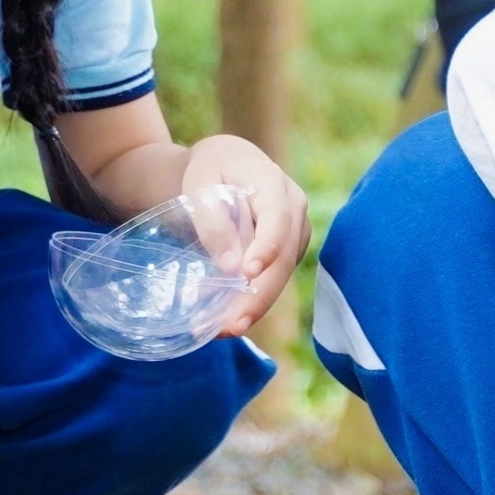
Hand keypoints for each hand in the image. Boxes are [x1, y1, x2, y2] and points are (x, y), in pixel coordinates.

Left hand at [176, 134, 308, 334]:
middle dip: (258, 296)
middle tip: (231, 325)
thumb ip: (213, 220)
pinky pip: (273, 278)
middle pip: (283, 258)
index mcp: (274, 184)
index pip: (278, 220)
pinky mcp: (287, 251)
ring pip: (281, 275)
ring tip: (222, 331)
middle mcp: (295, 210)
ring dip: (254, 305)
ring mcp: (295, 233)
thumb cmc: (211, 168)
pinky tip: (225, 318)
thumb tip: (231, 267)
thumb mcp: (199, 184)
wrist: (228, 164)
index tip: (246, 275)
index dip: (266, 249)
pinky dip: (251, 300)